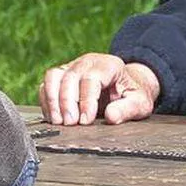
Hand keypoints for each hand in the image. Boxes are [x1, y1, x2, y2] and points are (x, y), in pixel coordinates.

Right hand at [39, 53, 160, 125]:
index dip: (86, 100)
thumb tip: (111, 117)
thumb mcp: (139, 103)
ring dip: (52, 100)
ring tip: (58, 122)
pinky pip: (46, 84)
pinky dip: (47, 101)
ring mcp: (72, 67)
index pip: (91, 79)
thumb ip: (127, 109)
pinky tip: (54, 118)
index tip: (86, 121)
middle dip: (67, 102)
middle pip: (70, 77)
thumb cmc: (132, 95)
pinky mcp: (61, 76)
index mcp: (109, 65)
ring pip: (53, 76)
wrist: (125, 86)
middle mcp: (88, 62)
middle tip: (70, 124)